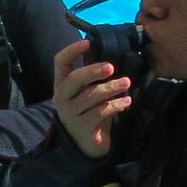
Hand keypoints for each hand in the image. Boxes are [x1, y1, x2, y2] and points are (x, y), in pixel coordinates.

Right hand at [53, 38, 133, 159]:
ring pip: (91, 96)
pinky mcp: (83, 127)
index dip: (72, 50)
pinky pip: (101, 112)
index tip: (87, 42)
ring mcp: (70, 113)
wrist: (87, 144)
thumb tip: (103, 50)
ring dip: (111, 88)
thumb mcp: (87, 93)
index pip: (60, 62)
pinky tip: (126, 101)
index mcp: (61, 85)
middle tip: (112, 67)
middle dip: (93, 70)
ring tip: (126, 83)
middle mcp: (61, 98)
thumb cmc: (89, 112)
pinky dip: (116, 105)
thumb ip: (92, 76)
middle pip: (74, 79)